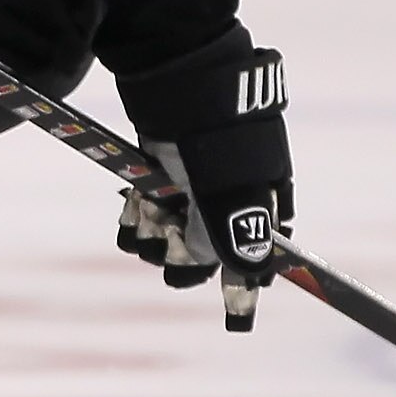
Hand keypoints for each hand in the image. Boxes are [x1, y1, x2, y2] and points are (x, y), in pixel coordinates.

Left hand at [114, 32, 291, 331]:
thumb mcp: (227, 185)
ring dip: (153, 232)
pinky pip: (148, 215)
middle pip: (201, 254)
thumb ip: (234, 231)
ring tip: (148, 206)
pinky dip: (138, 216)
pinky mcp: (162, 174)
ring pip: (169, 237)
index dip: (242, 288)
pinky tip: (135, 203)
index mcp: (259, 202)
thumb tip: (251, 274)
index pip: (255, 259)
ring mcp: (193, 187)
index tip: (235, 318)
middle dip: (180, 252)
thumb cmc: (212, 134)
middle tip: (168, 228)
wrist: (177, 77)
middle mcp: (227, 199)